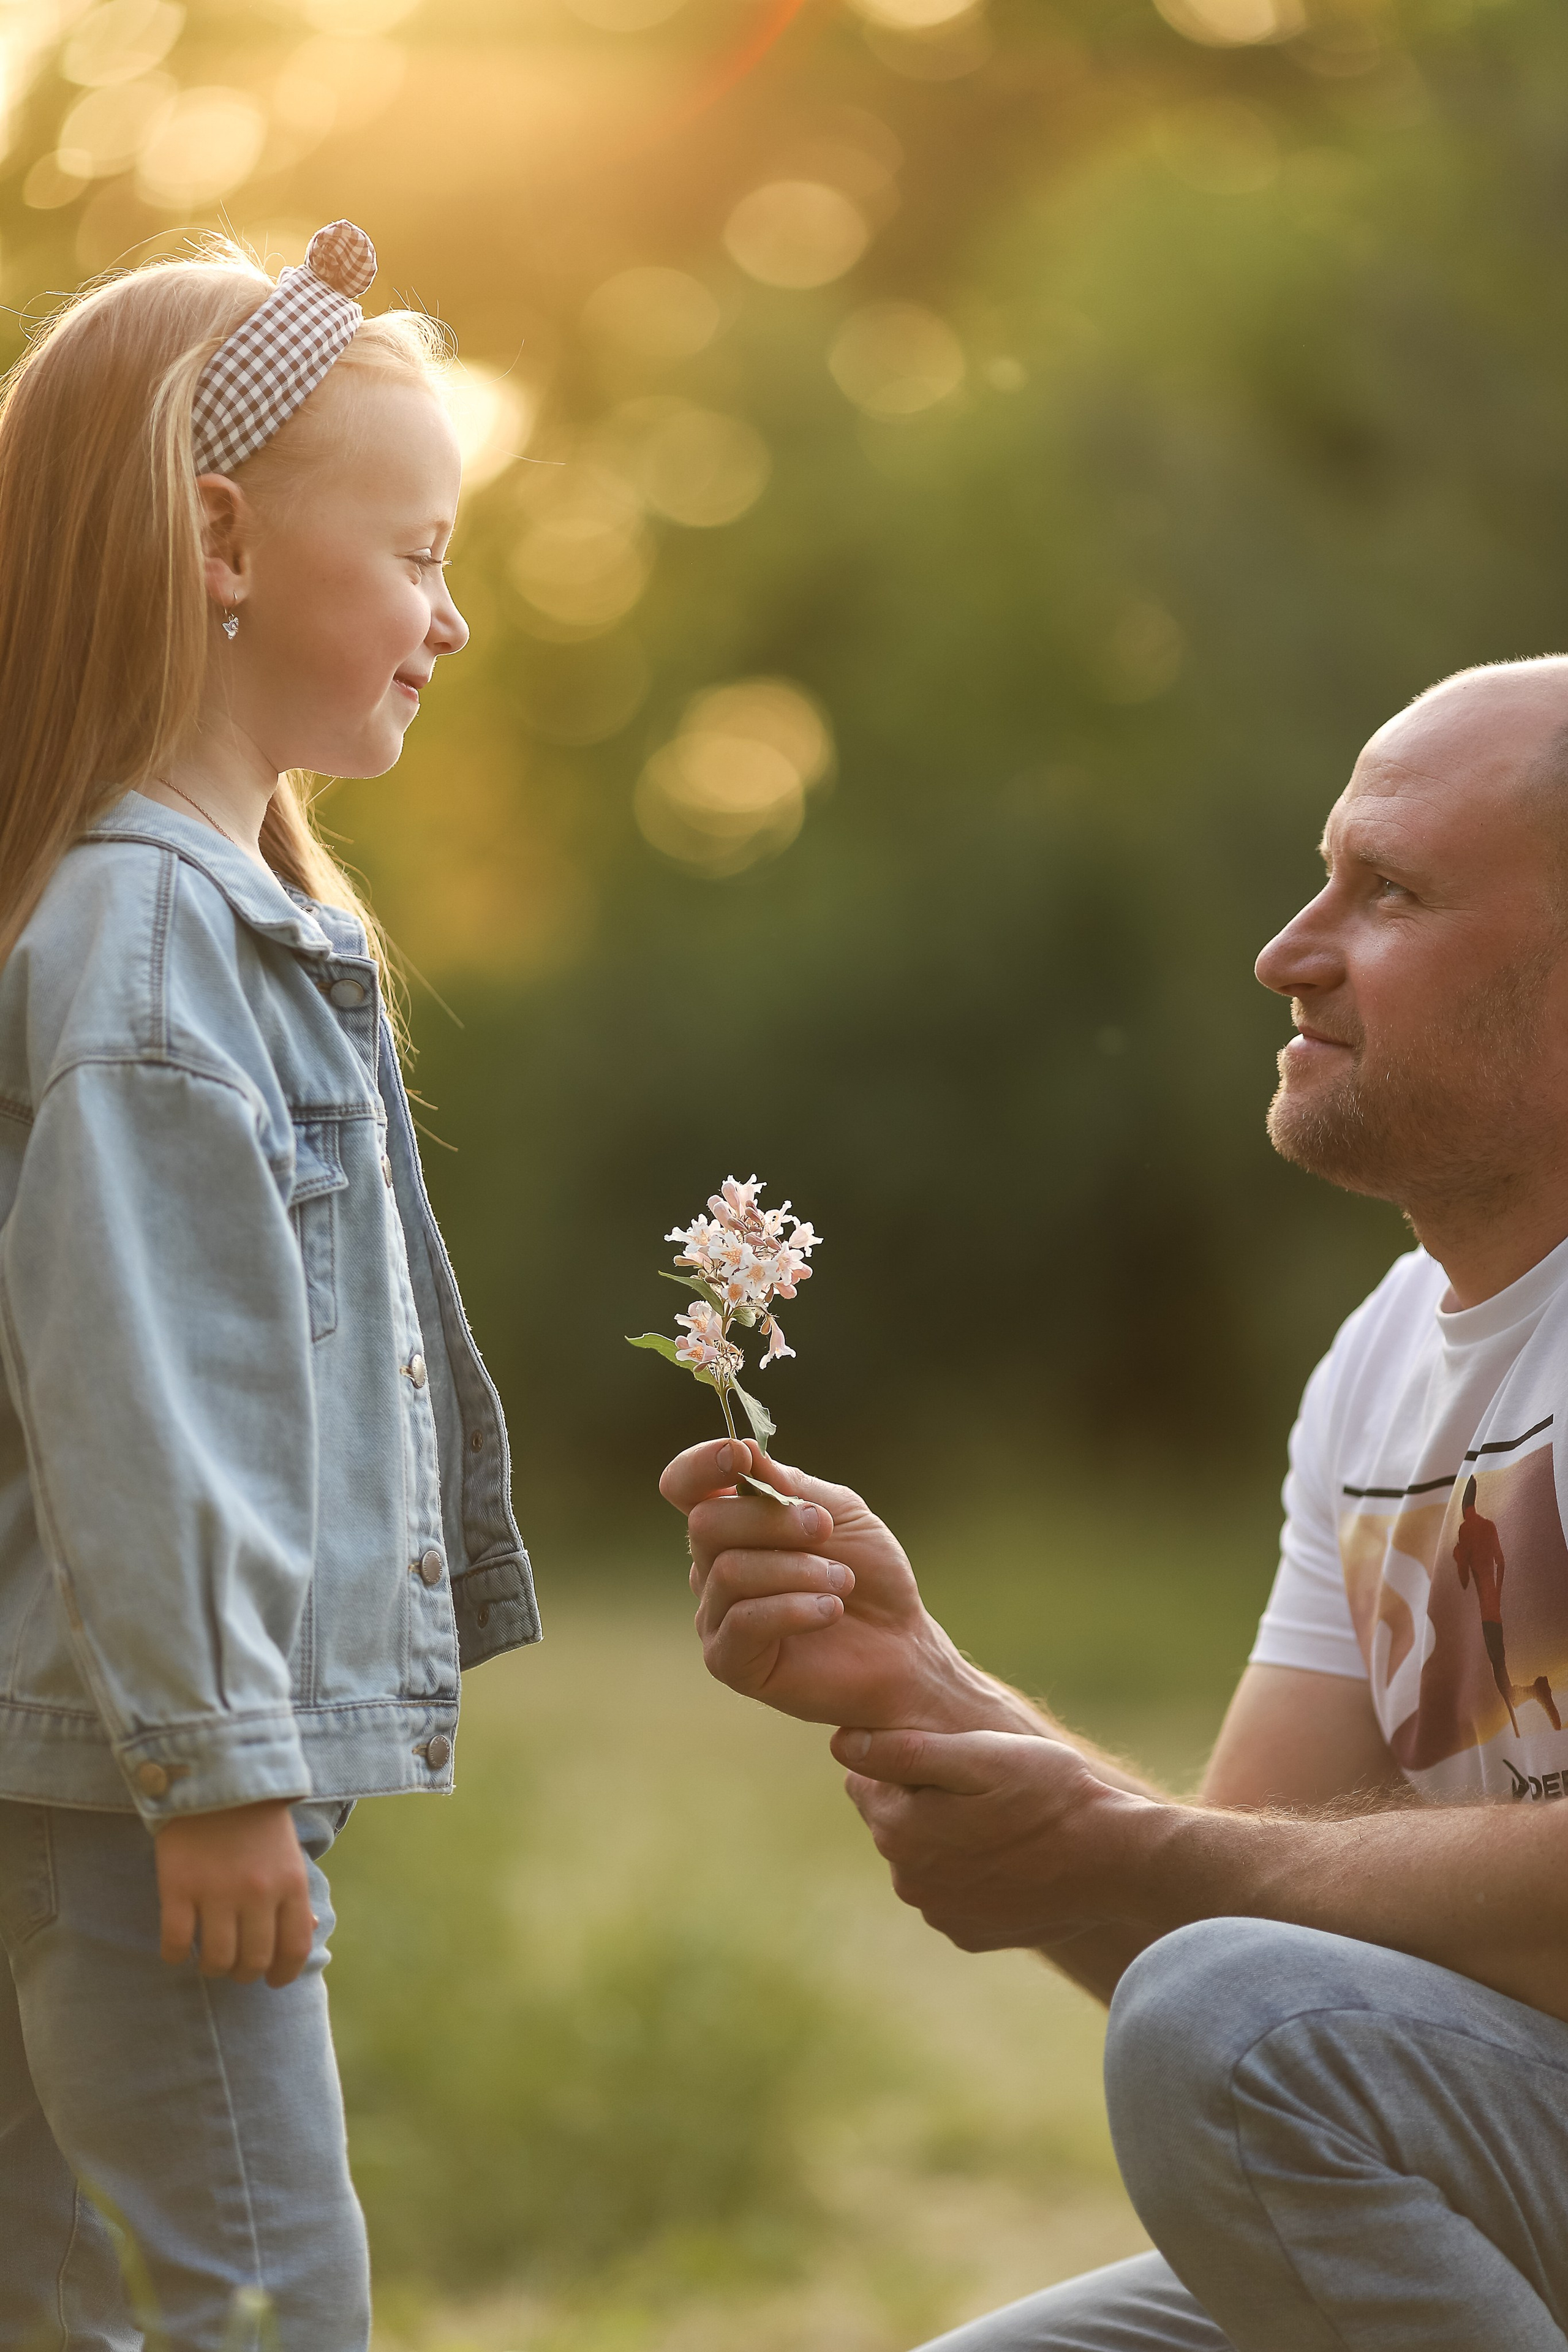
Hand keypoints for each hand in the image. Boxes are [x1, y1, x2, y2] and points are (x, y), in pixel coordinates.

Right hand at [155, 1800, 316, 1987]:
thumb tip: (307, 1930)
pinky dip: (174, 1954)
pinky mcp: (178, 1886)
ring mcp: (216, 1891)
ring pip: (215, 1959)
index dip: (283, 1974)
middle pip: (253, 1960)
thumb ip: (296, 1894)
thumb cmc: (257, 1819)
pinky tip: (177, 1949)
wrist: (216, 1775)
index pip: (294, 1948)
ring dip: (212, 1967)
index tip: (272, 1981)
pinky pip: (174, 1942)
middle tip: (235, 1966)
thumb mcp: (289, 1854)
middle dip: (244, 1973)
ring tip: (207, 1958)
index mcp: (290, 1883)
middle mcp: (257, 1892)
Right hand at [662, 1438, 987, 1730]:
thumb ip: (788, 1485)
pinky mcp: (729, 1661)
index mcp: (733, 1523)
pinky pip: (744, 1621)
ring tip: (843, 1582)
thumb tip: (743, 1453)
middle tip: (825, 1529)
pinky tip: (831, 1611)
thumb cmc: (868, 1573)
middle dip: (772, 1520)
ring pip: (730, 1571)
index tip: (739, 1456)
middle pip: (706, 1523)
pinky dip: (795, 1609)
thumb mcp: (837, 1512)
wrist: (900, 1643)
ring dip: (798, 1570)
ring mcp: (716, 1615)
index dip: (700, 1465)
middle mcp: (713, 1566)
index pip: (684, 1485)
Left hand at [832, 1723, 1158, 1951]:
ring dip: (949, 1838)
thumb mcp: (975, 1755)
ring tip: (1003, 1822)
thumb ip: (901, 1751)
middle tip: (985, 1789)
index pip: (867, 1780)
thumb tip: (840, 1743)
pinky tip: (1010, 1860)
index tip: (954, 1758)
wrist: (1112, 1861)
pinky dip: (973, 1875)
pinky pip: (954, 1893)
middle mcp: (907, 1881)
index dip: (907, 1763)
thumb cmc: (1046, 1793)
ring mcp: (939, 1914)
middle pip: (896, 1822)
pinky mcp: (970, 1935)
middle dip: (925, 1802)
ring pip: (925, 1857)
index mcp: (897, 1830)